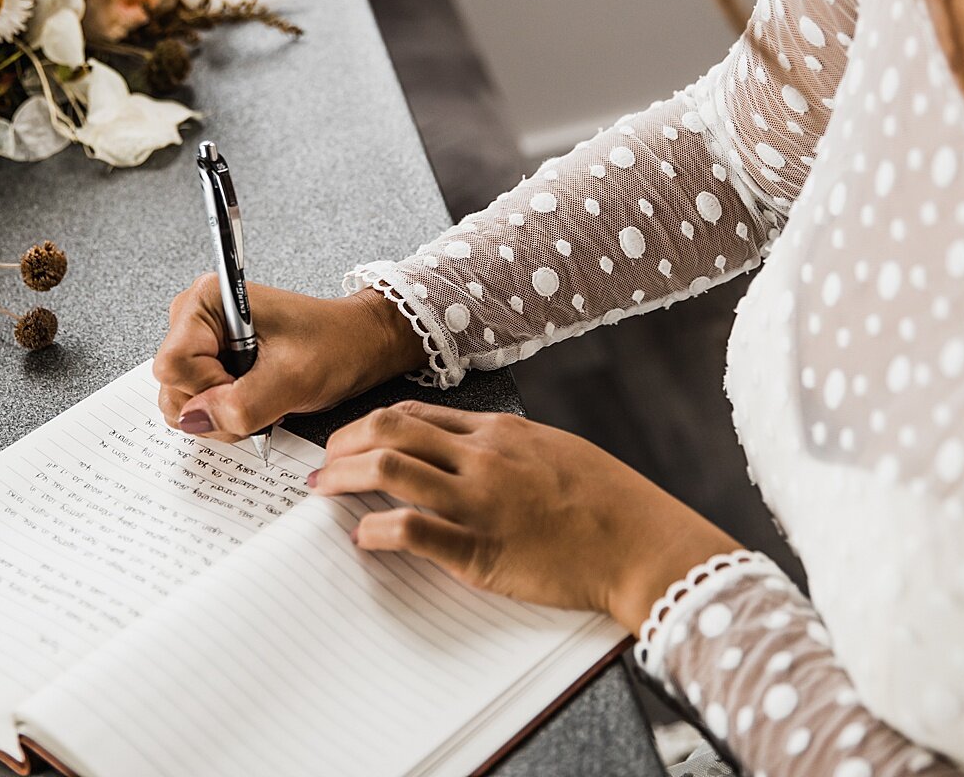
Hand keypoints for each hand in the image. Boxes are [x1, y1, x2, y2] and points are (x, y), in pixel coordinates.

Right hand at [155, 277, 427, 443]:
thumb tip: (193, 420)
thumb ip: (240, 404)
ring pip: (183, 402)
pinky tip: (258, 398)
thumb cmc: (336, 345)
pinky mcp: (211, 360)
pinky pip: (199, 403)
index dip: (208, 388)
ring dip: (223, 415)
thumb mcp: (293, 379)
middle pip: (173, 386)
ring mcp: (201, 340)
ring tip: (264, 398)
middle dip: (216, 408)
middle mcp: (195, 316)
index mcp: (207, 301)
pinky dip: (226, 413)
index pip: (172, 365)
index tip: (247, 385)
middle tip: (262, 397)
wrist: (360, 344)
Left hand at [310, 401, 738, 632]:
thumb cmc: (608, 502)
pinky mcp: (479, 550)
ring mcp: (479, 501)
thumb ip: (507, 448)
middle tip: (322, 465)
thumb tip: (464, 452)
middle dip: (342, 443)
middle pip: (389, 429)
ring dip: (342, 478)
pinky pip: (409, 530)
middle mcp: (483, 457)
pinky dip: (374, 531)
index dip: (369, 424)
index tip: (348, 441)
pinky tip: (364, 540)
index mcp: (500, 432)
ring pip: (388, 468)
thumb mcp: (555, 451)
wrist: (641, 542)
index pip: (414, 414)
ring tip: (324, 493)